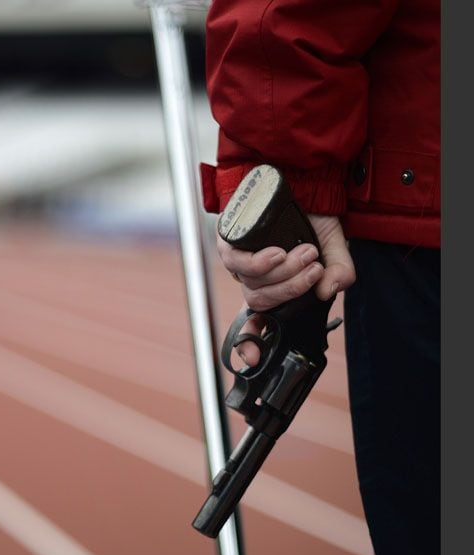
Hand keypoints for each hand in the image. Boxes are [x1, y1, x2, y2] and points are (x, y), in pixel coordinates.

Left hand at [216, 214, 355, 366]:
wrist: (298, 180)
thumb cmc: (312, 217)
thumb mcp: (334, 246)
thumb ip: (339, 271)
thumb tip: (328, 292)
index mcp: (273, 285)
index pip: (257, 321)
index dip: (252, 343)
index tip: (253, 361)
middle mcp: (253, 277)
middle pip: (263, 302)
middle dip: (292, 289)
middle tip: (315, 267)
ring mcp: (238, 260)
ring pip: (253, 284)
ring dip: (283, 273)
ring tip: (306, 252)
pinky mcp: (228, 241)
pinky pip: (237, 263)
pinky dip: (259, 262)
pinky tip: (277, 253)